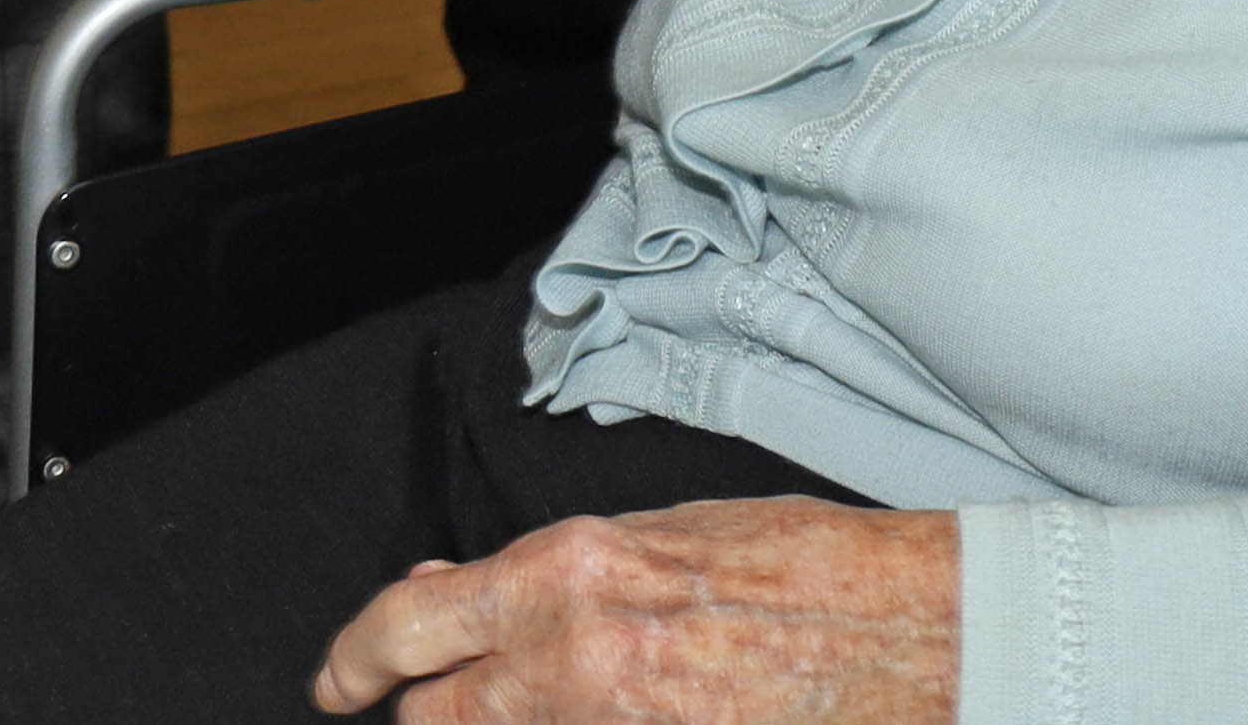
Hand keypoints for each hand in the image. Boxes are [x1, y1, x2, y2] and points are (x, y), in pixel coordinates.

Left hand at [313, 497, 956, 722]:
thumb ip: (547, 579)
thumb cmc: (796, 568)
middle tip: (427, 711)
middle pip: (439, 722)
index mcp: (565, 578)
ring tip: (530, 712)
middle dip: (424, 719)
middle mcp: (574, 666)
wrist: (911, 635)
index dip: (355, 658)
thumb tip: (458, 592)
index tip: (336, 681)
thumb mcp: (653, 541)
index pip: (412, 624)